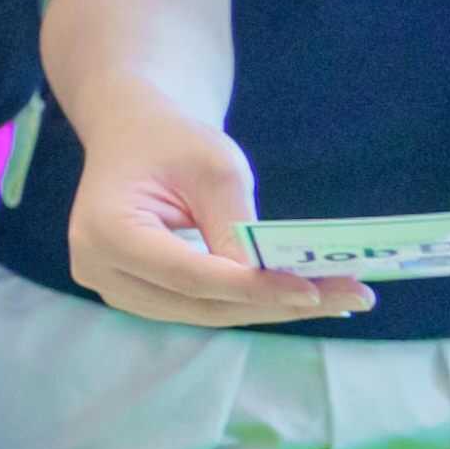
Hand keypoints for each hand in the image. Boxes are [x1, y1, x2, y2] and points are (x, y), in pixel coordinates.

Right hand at [65, 93, 372, 327]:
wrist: (132, 135)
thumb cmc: (171, 141)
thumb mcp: (214, 169)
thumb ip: (238, 228)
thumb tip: (276, 284)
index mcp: (107, 230)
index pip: (189, 274)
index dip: (253, 288)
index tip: (314, 290)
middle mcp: (99, 269)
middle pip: (199, 303)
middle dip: (275, 303)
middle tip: (350, 297)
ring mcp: (112, 287)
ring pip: (204, 313)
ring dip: (269, 308)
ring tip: (337, 297)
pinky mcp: (134, 294)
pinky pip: (197, 307)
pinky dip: (248, 302)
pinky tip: (296, 296)